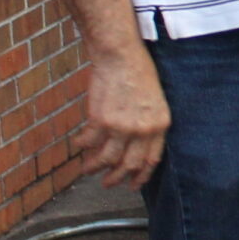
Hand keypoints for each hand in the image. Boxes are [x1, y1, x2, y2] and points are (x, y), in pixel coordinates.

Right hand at [70, 50, 169, 187]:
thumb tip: (135, 144)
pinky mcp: (101, 120)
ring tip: (87, 169)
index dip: (141, 175)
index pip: (152, 159)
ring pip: (106, 158)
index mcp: (160, 124)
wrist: (121, 54)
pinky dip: (81, 145)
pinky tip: (77, 144)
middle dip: (116, 178)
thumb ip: (148, 123)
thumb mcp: (154, 100)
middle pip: (128, 164)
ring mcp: (121, 126)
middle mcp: (143, 130)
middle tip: (107, 183)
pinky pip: (88, 141)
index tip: (132, 184)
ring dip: (94, 167)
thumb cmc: (138, 71)